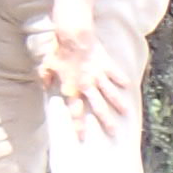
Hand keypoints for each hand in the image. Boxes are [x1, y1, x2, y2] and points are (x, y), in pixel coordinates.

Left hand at [38, 17, 136, 137]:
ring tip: (126, 113)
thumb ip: (46, 78)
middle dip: (105, 121)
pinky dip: (121, 79)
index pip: (75, 110)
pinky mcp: (106, 64)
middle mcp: (87, 84)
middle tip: (113, 132)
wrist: (72, 35)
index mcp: (72, 87)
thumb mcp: (47, 66)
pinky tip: (128, 86)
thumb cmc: (58, 51)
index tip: (82, 137)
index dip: (78, 124)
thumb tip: (44, 86)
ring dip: (118, 103)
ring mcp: (98, 75)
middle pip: (97, 106)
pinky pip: (115, 74)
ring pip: (110, 93)